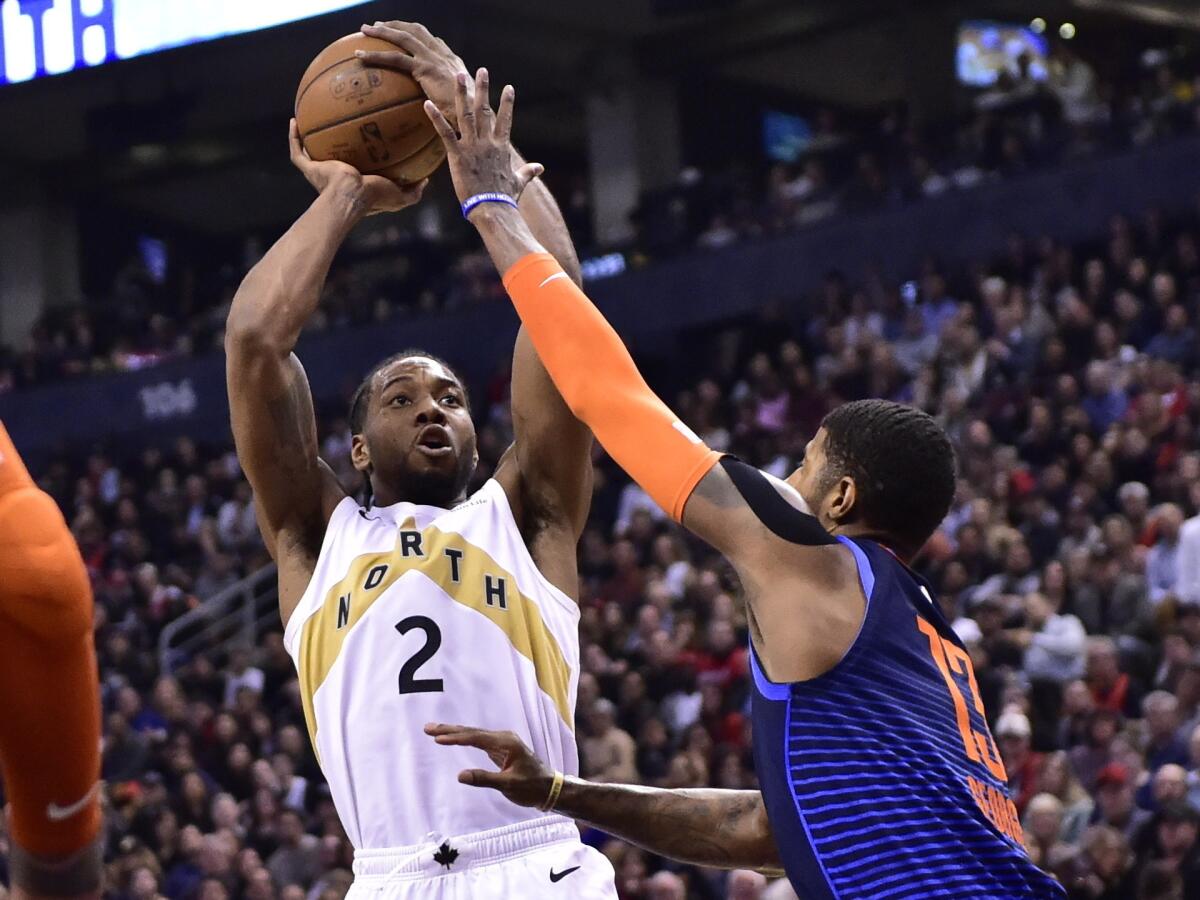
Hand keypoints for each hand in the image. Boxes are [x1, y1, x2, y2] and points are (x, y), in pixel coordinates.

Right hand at [288, 119, 425, 215]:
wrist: (349, 196)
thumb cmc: (373, 197)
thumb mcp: (399, 196)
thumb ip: (414, 191)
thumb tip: (426, 180)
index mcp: (356, 181)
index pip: (356, 166)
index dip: (359, 154)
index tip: (365, 139)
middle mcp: (335, 176)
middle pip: (331, 156)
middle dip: (332, 143)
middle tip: (338, 122)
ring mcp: (319, 172)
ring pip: (310, 152)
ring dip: (309, 136)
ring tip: (310, 116)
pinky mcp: (309, 169)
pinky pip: (296, 151)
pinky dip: (293, 137)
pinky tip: (294, 120)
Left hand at [358, 21, 468, 124]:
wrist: (475, 115)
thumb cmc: (469, 118)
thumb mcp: (461, 104)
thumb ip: (449, 100)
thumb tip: (438, 110)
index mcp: (452, 61)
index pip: (432, 40)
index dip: (416, 35)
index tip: (403, 34)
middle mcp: (443, 55)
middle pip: (416, 31)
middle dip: (396, 25)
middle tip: (377, 26)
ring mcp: (434, 59)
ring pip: (403, 37)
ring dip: (382, 31)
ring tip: (364, 31)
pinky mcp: (425, 68)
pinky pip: (395, 58)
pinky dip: (375, 55)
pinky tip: (360, 56)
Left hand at [423, 68, 542, 206]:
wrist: (493, 208)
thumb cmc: (505, 198)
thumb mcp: (519, 182)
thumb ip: (528, 172)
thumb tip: (540, 168)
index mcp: (501, 148)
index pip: (506, 120)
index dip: (507, 103)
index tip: (509, 87)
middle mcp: (487, 142)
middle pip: (485, 110)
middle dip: (483, 89)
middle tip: (481, 70)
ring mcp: (472, 147)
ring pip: (466, 115)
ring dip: (461, 94)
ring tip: (458, 75)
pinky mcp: (457, 155)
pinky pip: (445, 133)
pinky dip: (435, 118)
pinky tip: (427, 104)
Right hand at [425, 723, 553, 807]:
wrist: (549, 788)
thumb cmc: (531, 787)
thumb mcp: (508, 785)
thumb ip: (484, 779)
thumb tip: (460, 775)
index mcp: (506, 743)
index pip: (475, 738)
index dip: (455, 738)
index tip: (437, 738)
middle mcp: (503, 738)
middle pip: (472, 732)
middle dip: (449, 730)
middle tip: (427, 728)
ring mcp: (502, 742)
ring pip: (474, 735)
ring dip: (454, 732)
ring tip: (434, 730)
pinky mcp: (500, 748)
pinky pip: (478, 740)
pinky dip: (463, 739)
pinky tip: (453, 737)